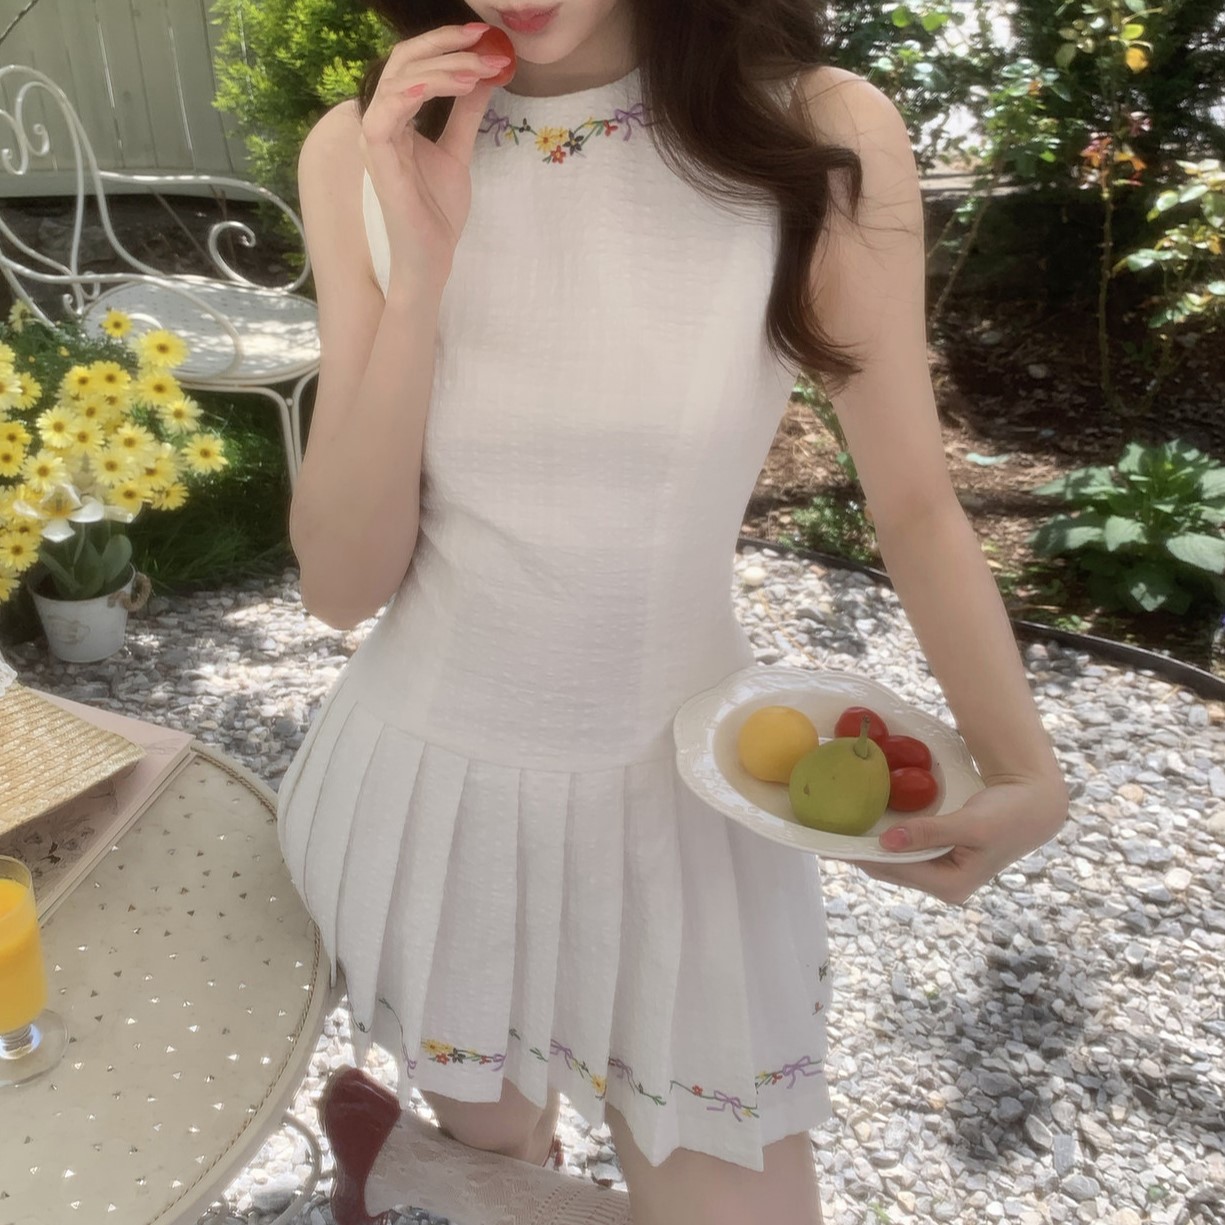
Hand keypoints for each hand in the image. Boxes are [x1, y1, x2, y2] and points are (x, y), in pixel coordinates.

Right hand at [360, 23, 511, 285]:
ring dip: (441, 70)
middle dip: (445, 46)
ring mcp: (375, 141)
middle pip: (402, 61)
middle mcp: (380, 121)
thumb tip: (484, 77)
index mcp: (396, 116)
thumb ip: (465, 114)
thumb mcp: (458, 152)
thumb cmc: (436, 213)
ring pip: (398, 82)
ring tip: (477, 73)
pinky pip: (383, 117)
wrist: (430, 259)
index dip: (444, 42)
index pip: (412, 62)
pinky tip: (440, 88)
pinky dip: (410, 95)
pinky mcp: (377, 162)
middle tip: (484, 45)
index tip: (482, 36)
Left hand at [848, 772, 1068, 903]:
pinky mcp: (942, 859)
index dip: (864, 856)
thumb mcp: (970, 824)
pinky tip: (866, 828)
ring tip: (838, 833)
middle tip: (826, 836)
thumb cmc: (1007, 815)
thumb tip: (887, 842)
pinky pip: (906, 852)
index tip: (833, 844)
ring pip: (896, 862)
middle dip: (861, 855)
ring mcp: (943, 873)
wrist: (1034, 806)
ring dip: (871, 848)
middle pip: (892, 870)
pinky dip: (887, 841)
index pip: (896, 871)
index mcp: (952, 886)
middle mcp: (945, 886)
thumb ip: (929, 833)